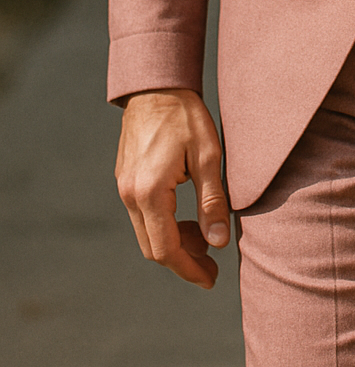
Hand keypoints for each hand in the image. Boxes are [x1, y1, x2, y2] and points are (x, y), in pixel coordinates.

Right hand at [115, 87, 229, 288]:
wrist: (157, 86)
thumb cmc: (186, 117)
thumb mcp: (207, 156)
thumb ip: (212, 201)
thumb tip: (218, 242)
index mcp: (149, 192)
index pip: (166, 249)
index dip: (189, 269)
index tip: (210, 280)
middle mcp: (130, 194)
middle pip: (153, 248)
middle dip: (182, 261)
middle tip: (212, 264)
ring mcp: (124, 187)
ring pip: (146, 233)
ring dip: (173, 242)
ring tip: (204, 237)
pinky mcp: (126, 179)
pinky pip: (142, 216)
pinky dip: (163, 225)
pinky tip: (186, 217)